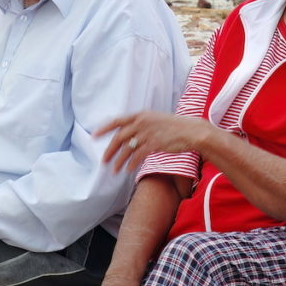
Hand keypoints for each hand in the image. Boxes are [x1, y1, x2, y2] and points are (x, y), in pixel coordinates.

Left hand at [96, 111, 213, 173]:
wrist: (191, 131)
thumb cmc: (174, 127)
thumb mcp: (155, 120)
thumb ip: (141, 125)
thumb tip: (129, 134)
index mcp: (140, 115)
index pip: (117, 121)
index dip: (104, 128)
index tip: (94, 136)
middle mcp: (142, 123)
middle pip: (119, 137)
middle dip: (109, 150)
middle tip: (103, 161)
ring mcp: (148, 133)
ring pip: (127, 149)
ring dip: (119, 161)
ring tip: (114, 170)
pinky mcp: (155, 144)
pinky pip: (138, 155)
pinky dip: (131, 164)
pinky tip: (127, 170)